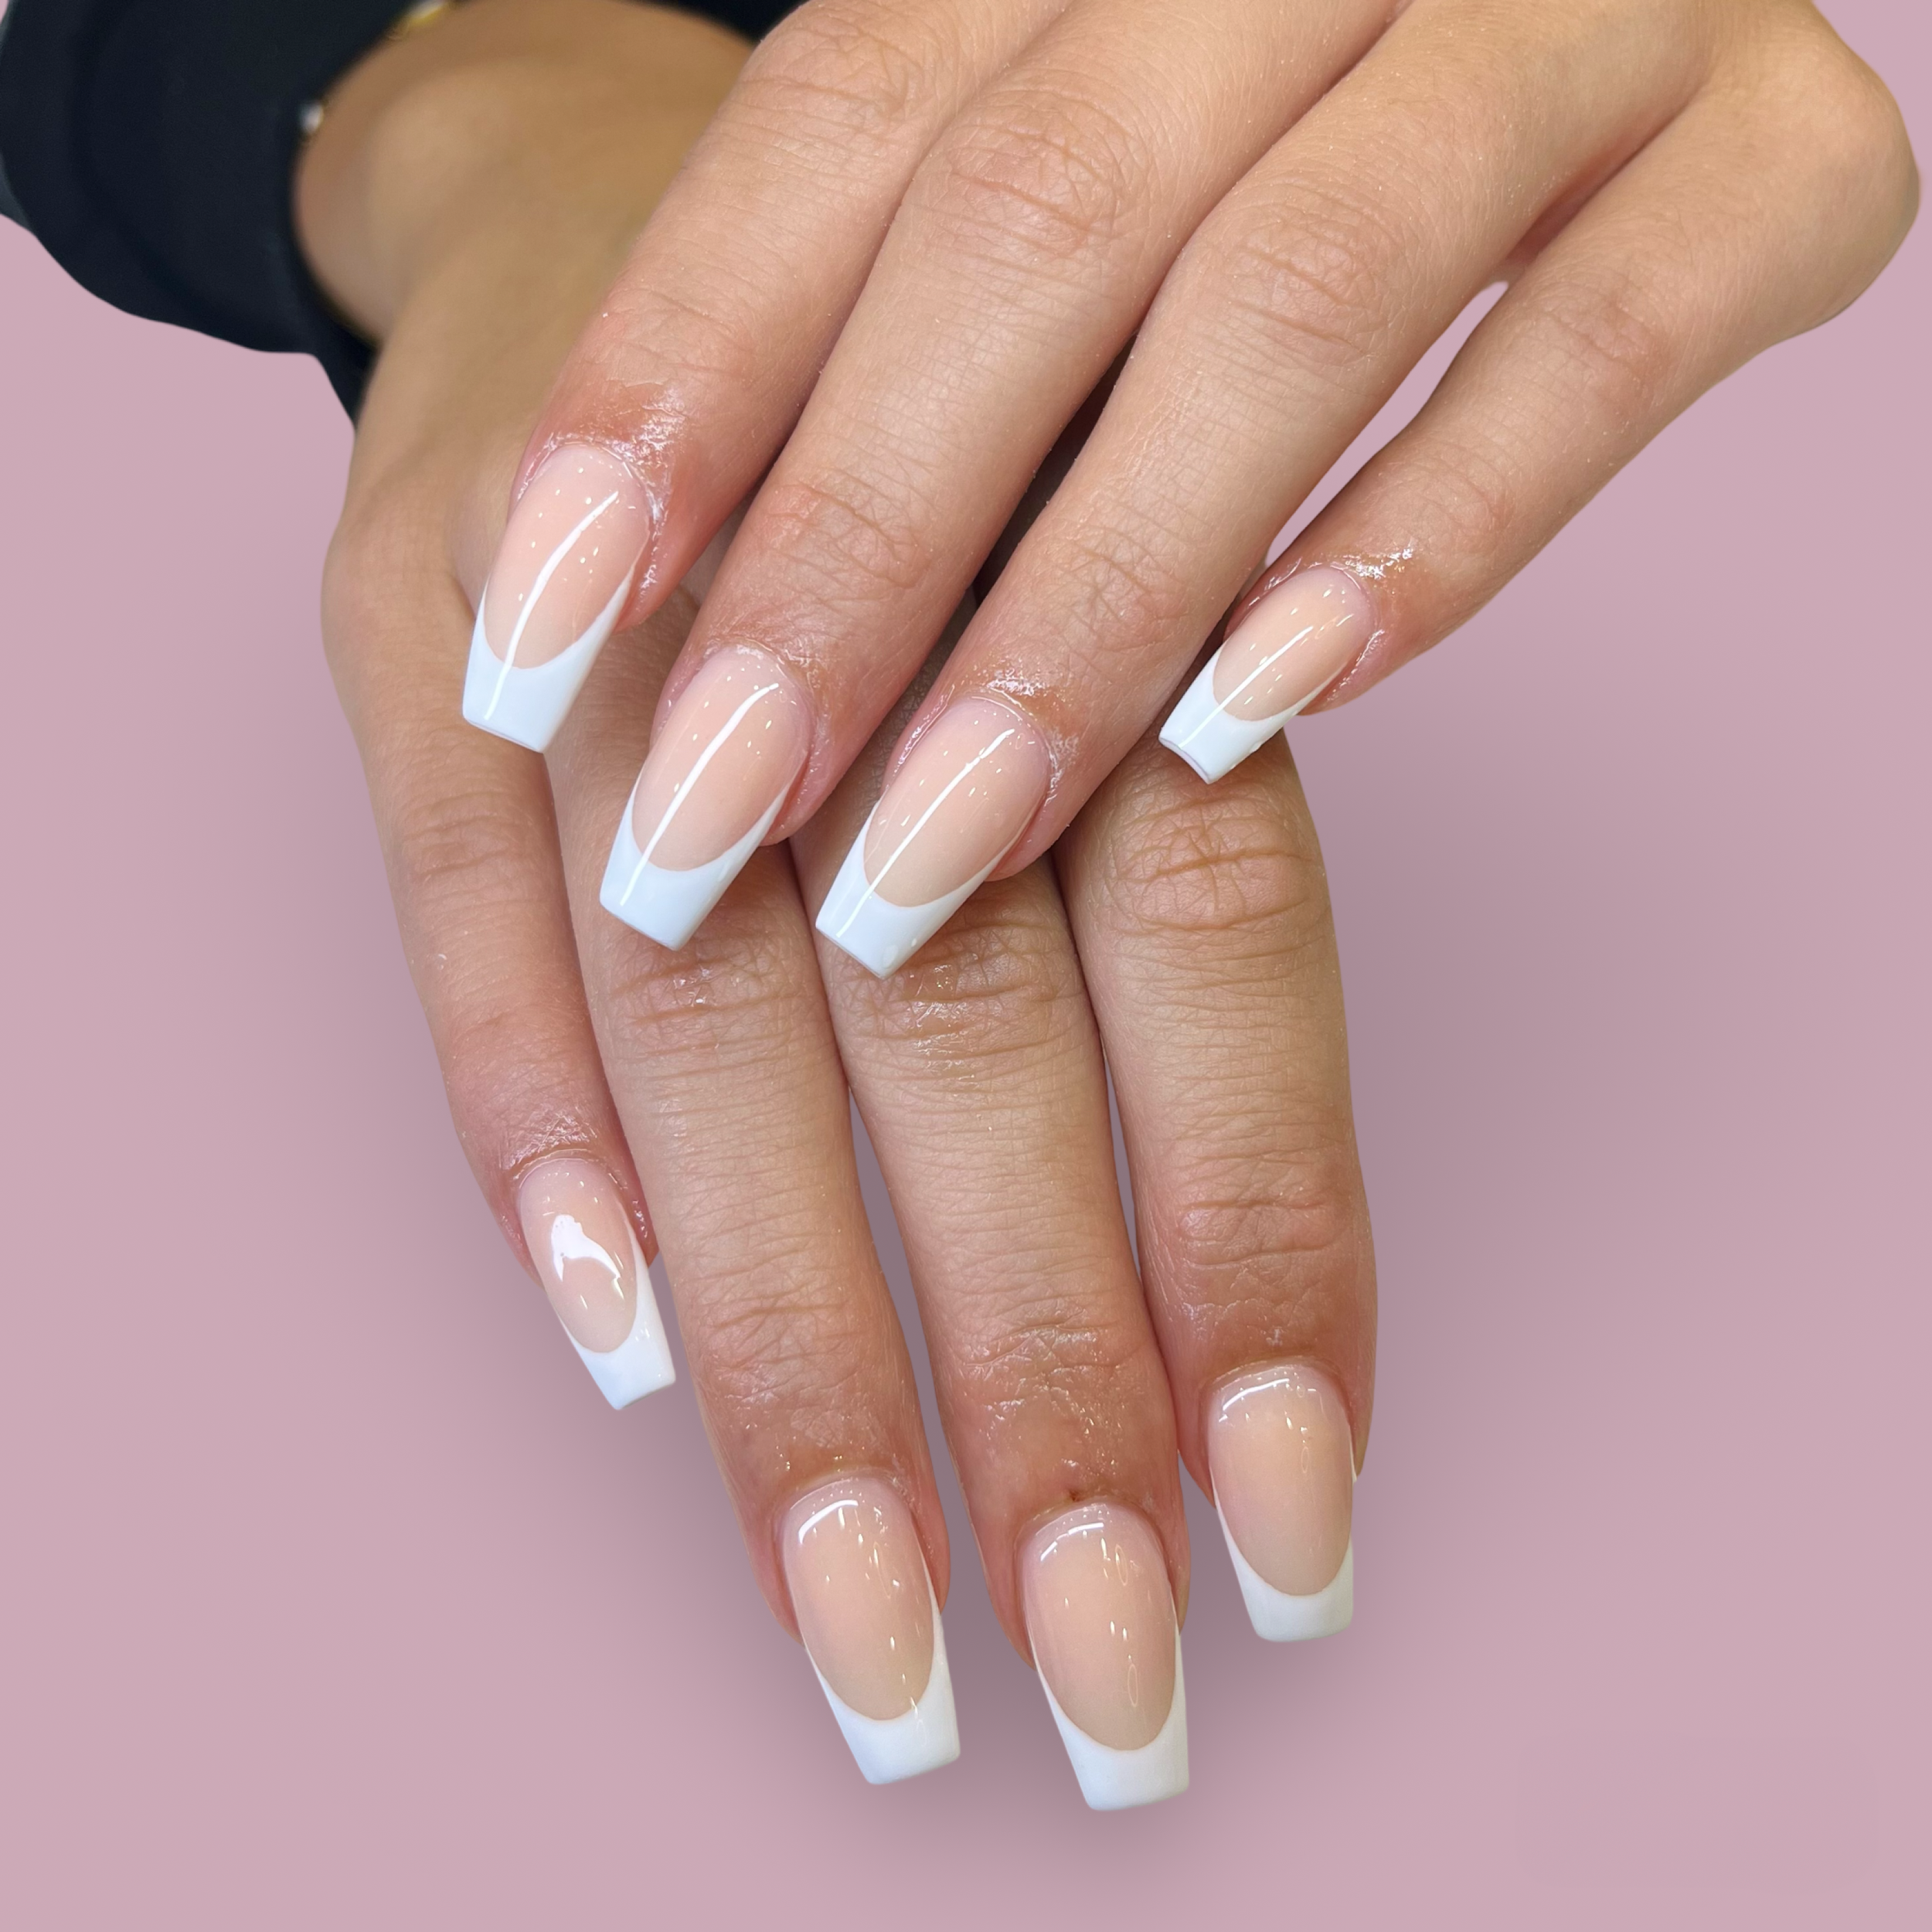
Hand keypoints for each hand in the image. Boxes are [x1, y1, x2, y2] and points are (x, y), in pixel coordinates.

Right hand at [302, 0, 1372, 1801]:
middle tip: (1107, 1689)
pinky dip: (533, 1139)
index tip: (1296, 1531)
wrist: (624, 205)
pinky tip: (614, 1351)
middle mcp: (877, 631)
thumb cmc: (910, 461)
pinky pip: (471, 934)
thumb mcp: (1079, 615)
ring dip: (801, 1360)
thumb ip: (1154, 893)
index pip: (1216, 960)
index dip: (1260, 1250)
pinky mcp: (423, 651)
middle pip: (979, 1049)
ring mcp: (626, 646)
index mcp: (1087, 603)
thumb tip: (1229, 1262)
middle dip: (1046, 1389)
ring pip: (726, 1044)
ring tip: (868, 1630)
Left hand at [475, 0, 1915, 970]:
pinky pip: (1608, 340)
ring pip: (1299, 294)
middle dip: (849, 552)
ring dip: (1098, 595)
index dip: (671, 382)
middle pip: (1034, 225)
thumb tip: (686, 648)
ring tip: (944, 836)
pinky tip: (1265, 712)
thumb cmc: (1289, 128)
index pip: (834, 126)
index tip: (532, 636)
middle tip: (703, 823)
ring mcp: (1576, 10)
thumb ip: (903, 351)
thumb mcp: (1069, 193)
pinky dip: (1434, 527)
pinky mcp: (1776, 155)